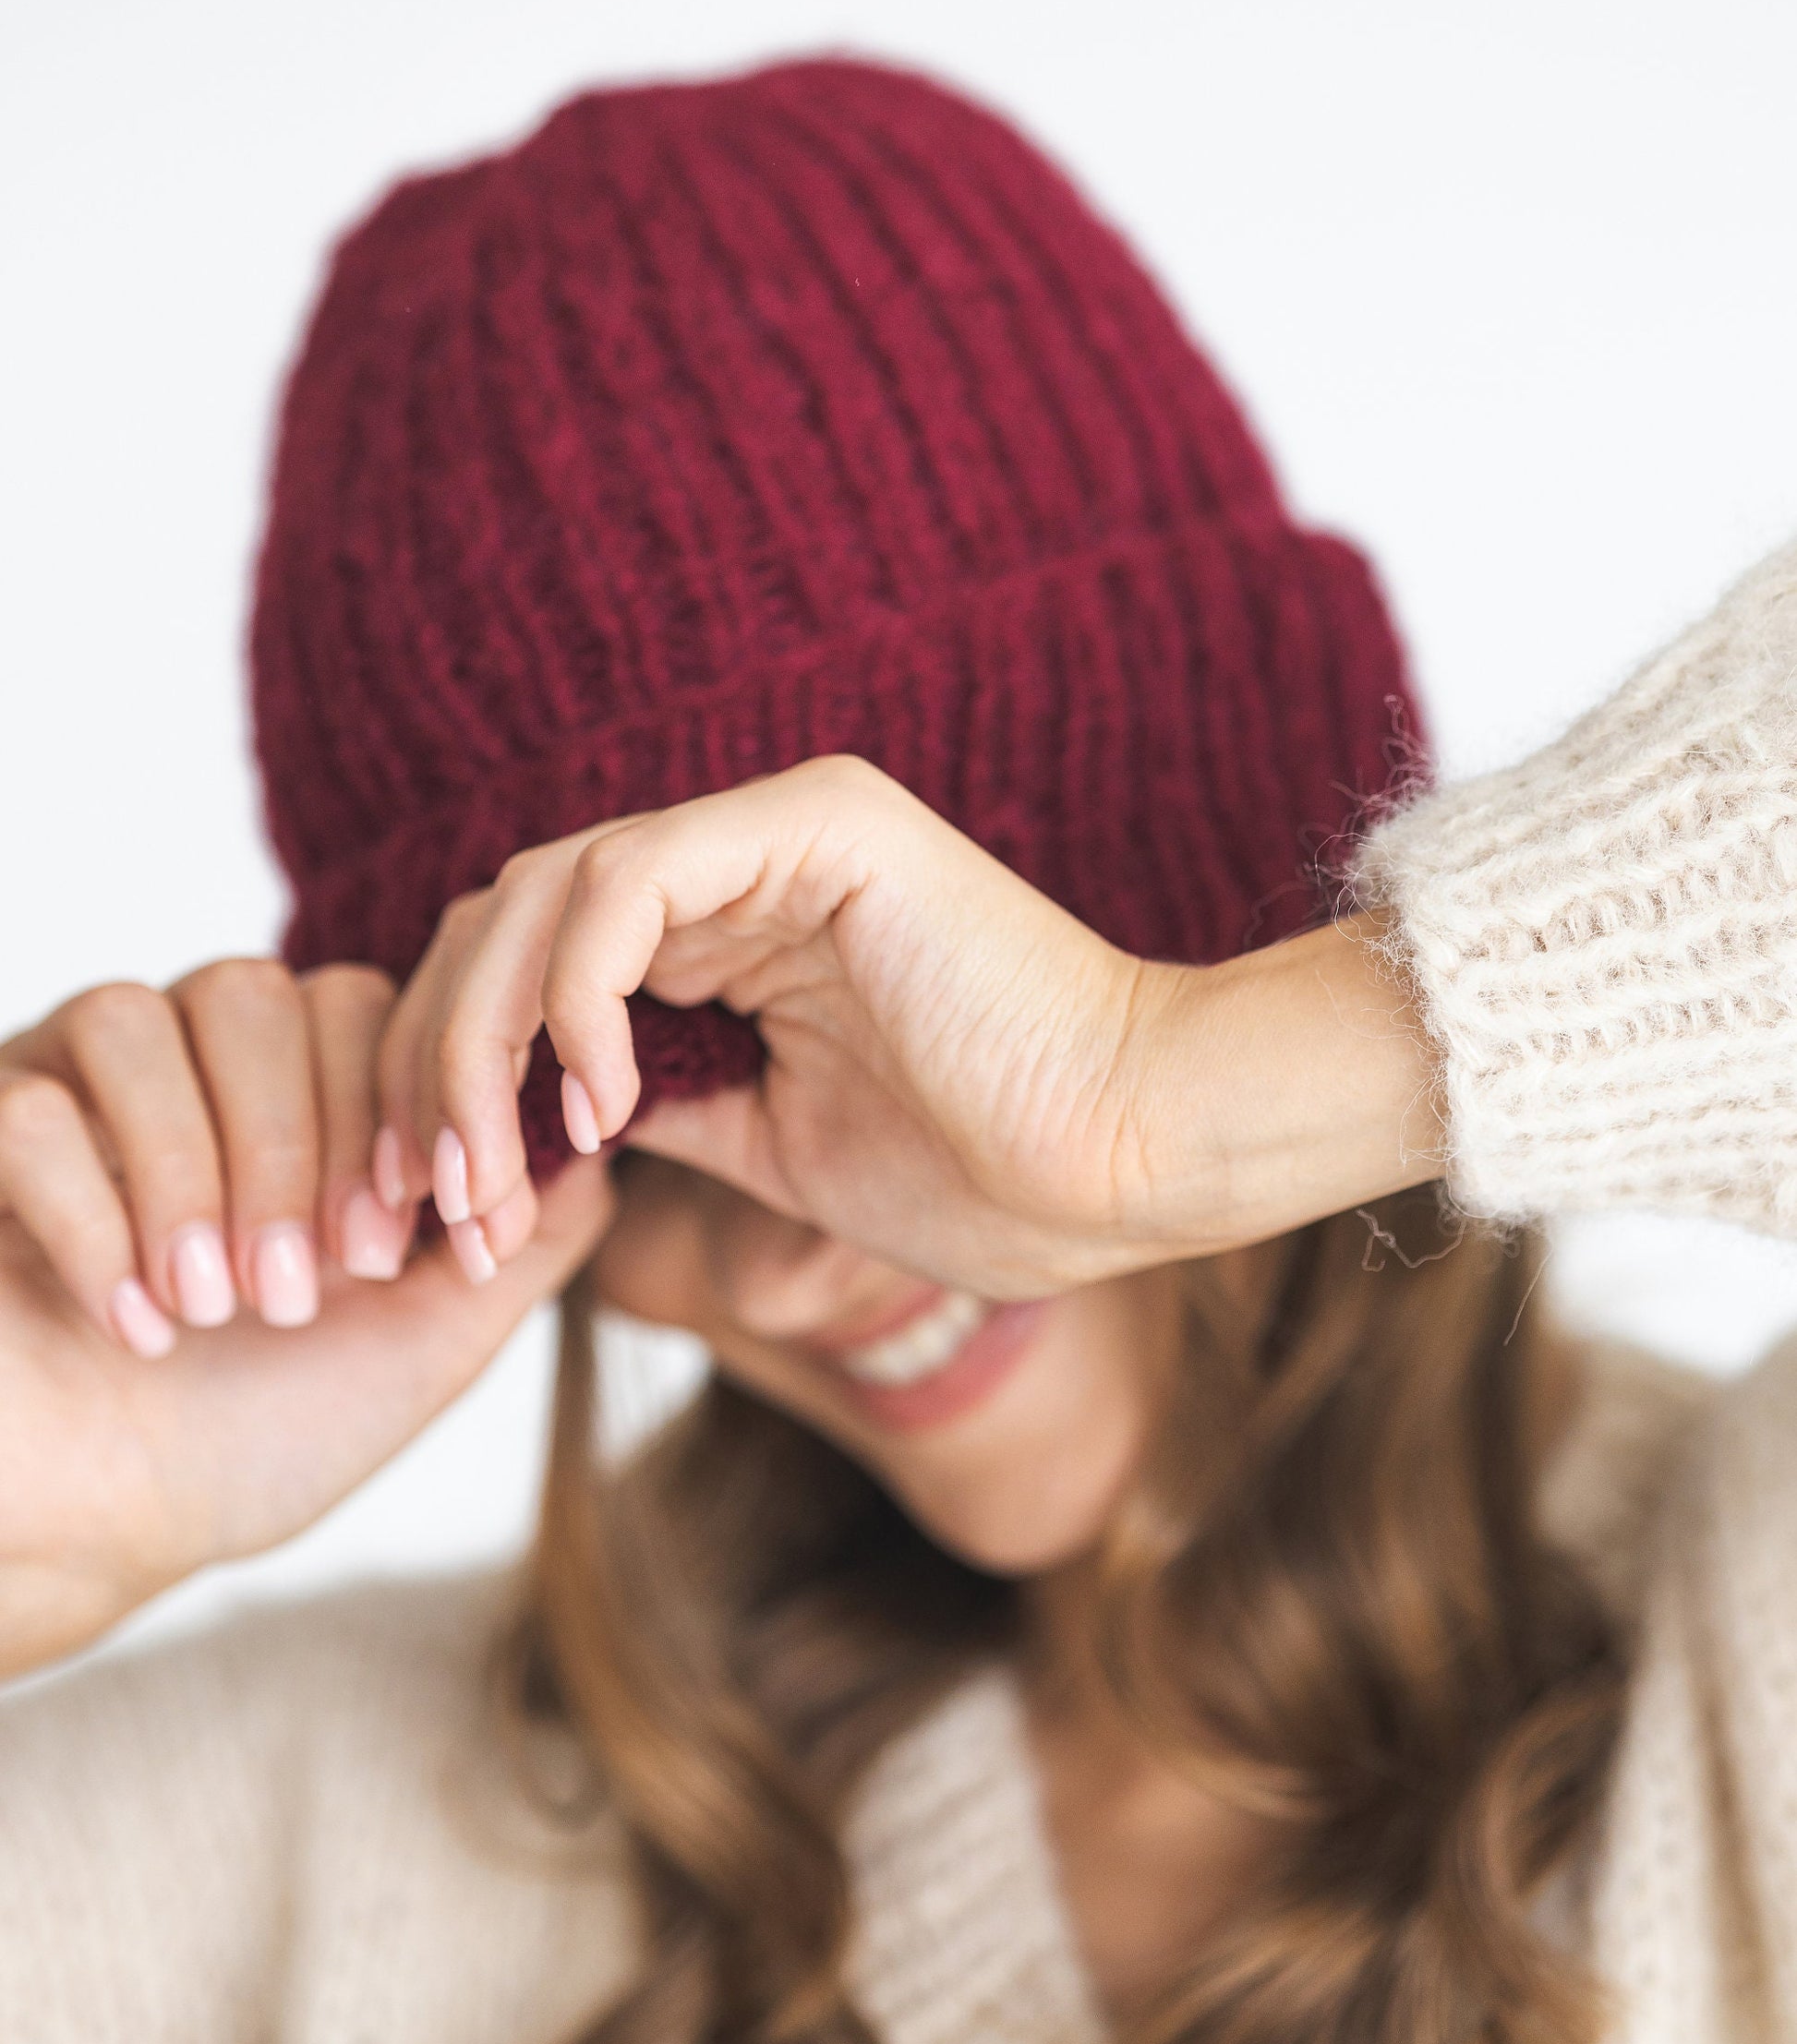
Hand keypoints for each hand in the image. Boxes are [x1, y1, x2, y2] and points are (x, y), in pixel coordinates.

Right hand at [0, 961, 603, 1676]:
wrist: (90, 1534)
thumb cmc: (250, 1438)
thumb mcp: (423, 1340)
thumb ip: (521, 1238)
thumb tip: (608, 1137)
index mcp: (280, 1091)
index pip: (357, 1006)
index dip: (381, 1118)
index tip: (380, 1264)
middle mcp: (171, 1066)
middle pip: (252, 992)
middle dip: (292, 1144)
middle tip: (295, 1291)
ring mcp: (60, 1090)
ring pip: (134, 1020)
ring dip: (193, 1172)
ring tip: (214, 1308)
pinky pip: (34, 1111)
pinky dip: (97, 1221)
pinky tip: (133, 1323)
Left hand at [382, 757, 1442, 1301]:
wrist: (1131, 1158)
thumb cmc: (985, 1175)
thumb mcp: (767, 1148)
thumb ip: (659, 1106)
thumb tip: (537, 1127)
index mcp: (728, 924)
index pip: (522, 966)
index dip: (449, 1082)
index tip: (432, 1220)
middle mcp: (736, 859)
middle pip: (499, 921)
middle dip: (432, 1069)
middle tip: (425, 1210)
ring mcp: (773, 831)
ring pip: (535, 892)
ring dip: (478, 1047)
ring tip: (492, 1181)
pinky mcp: (816, 824)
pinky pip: (625, 882)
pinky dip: (579, 999)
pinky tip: (610, 1107)